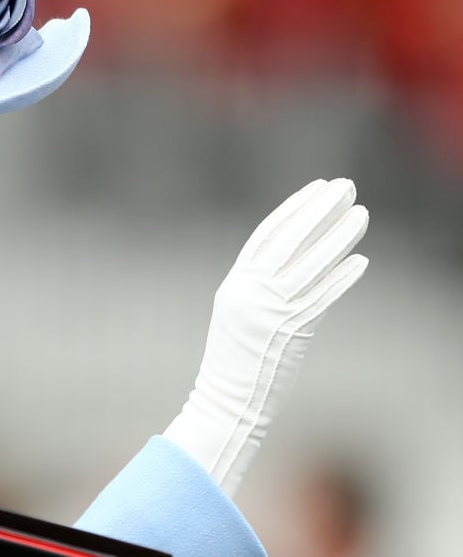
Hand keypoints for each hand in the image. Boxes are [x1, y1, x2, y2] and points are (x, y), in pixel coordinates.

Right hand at [163, 178, 368, 495]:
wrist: (227, 399)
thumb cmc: (235, 360)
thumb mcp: (238, 312)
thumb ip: (260, 285)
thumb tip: (296, 259)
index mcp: (235, 282)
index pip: (267, 234)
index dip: (294, 209)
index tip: (317, 189)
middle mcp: (250, 290)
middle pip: (290, 240)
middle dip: (319, 210)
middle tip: (345, 187)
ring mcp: (270, 309)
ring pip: (311, 264)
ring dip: (339, 236)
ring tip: (361, 214)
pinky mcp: (291, 330)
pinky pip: (322, 297)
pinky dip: (341, 277)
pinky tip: (361, 260)